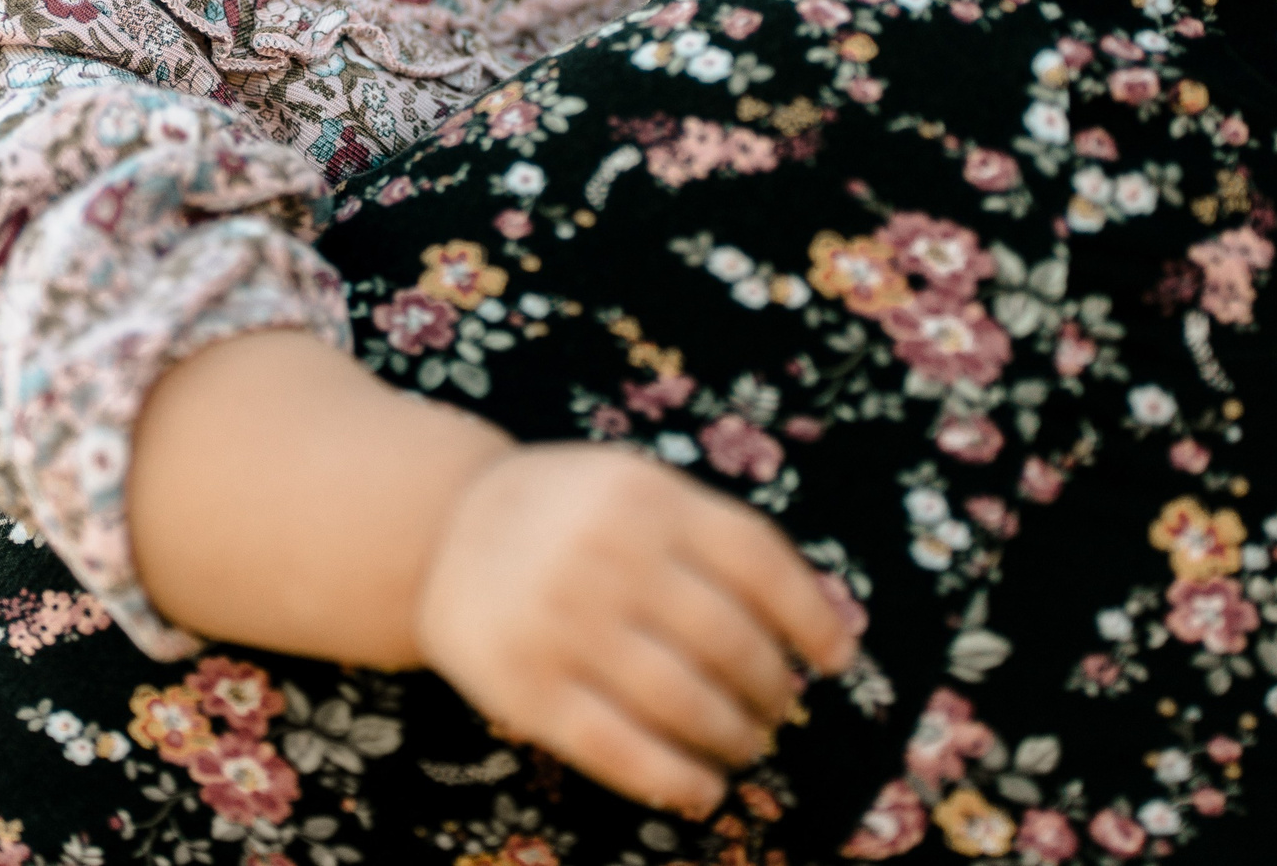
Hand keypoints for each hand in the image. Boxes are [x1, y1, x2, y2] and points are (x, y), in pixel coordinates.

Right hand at [412, 443, 859, 817]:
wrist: (438, 529)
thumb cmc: (564, 514)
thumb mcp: (634, 487)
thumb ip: (711, 535)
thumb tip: (821, 622)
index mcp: (647, 498)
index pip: (760, 562)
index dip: (810, 617)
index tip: (837, 657)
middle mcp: (609, 556)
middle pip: (730, 641)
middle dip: (771, 688)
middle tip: (778, 708)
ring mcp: (565, 623)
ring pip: (685, 702)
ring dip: (733, 736)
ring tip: (744, 744)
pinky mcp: (527, 687)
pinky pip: (618, 748)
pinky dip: (674, 778)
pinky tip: (702, 789)